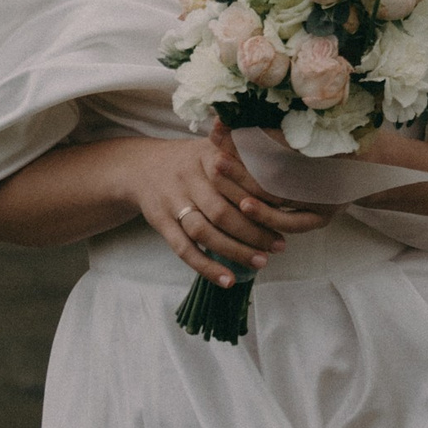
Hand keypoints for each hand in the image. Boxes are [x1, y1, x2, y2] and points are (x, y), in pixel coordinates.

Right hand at [117, 124, 336, 285]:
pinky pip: (183, 249)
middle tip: (279, 246)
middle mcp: (188, 178)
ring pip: (205, 232)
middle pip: (223, 210)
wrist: (139, 167)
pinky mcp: (160, 222)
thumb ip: (243, 158)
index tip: (288, 215)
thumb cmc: (190, 161)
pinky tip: (227, 280)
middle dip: (254, 231)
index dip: (265, 201)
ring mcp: (172, 200)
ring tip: (261, 262)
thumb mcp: (213, 148)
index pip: (240, 181)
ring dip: (235, 251)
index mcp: (208, 156)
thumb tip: (288, 177)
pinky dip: (206, 266)